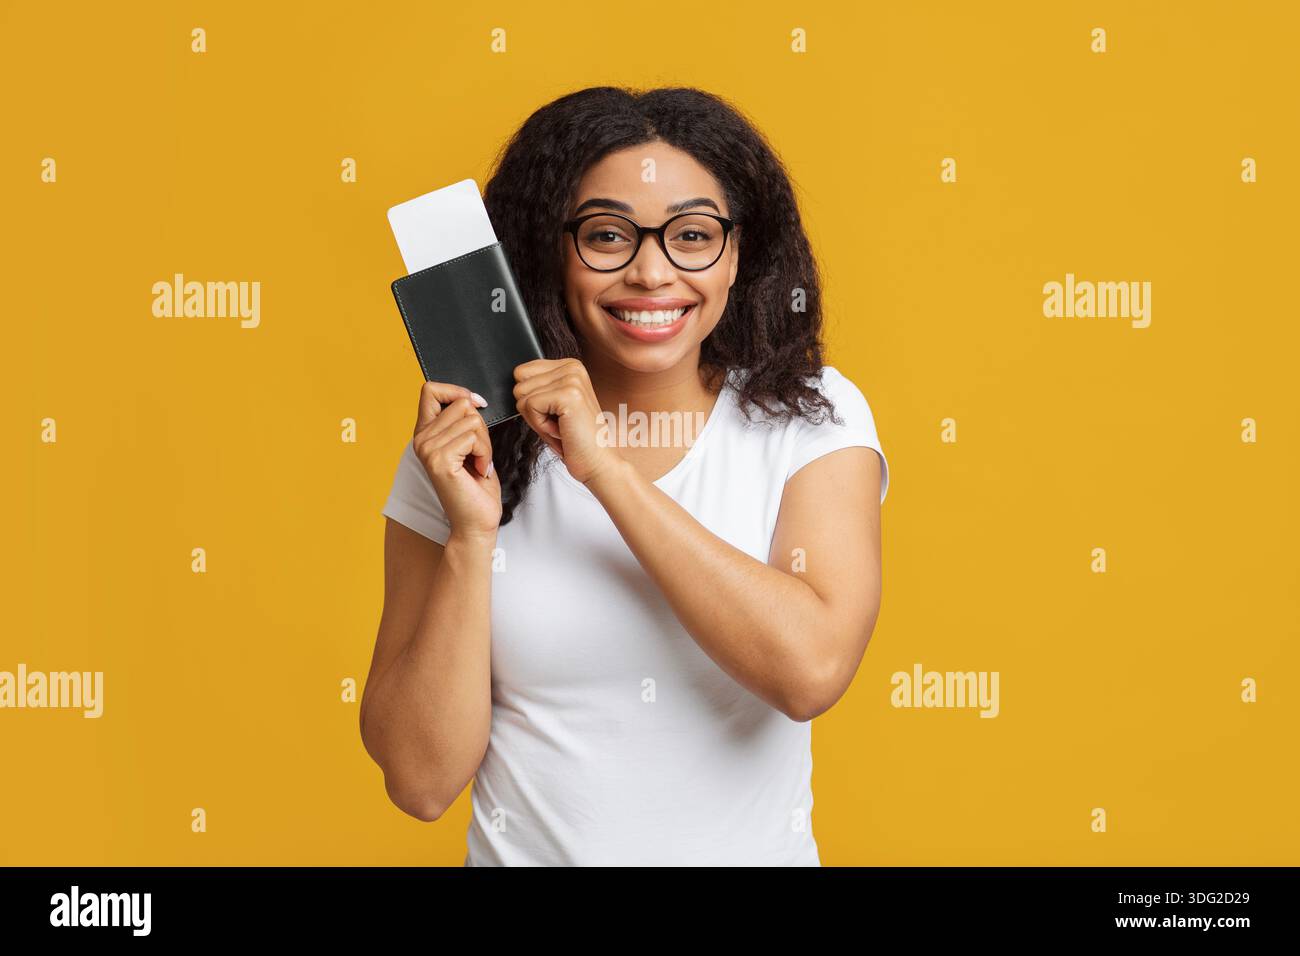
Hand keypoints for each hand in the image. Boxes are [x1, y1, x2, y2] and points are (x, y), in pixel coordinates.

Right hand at [411, 381, 500, 539]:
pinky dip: (485, 453)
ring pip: (471, 421)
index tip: (476, 404)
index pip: (430, 390)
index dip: (457, 391)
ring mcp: (427, 449)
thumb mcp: (470, 444)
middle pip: (461, 405)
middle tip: (478, 454)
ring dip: (485, 444)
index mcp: (425, 432)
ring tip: (478, 464)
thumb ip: (463, 421)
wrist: (476, 522)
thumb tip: (471, 398)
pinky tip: (479, 470)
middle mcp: (421, 439)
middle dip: (480, 427)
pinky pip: (473, 438)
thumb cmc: (476, 486)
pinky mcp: (439, 460)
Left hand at [513, 358, 623, 484]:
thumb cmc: (573, 439)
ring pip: (522, 396)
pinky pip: (530, 406)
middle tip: (557, 423)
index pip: (521, 372)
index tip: (553, 414)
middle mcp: (572, 367)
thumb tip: (514, 382)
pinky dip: (541, 426)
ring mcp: (572, 379)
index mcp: (569, 366)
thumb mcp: (552, 406)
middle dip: (532, 411)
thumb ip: (537, 387)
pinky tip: (561, 431)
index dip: (530, 400)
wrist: (597, 462)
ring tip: (561, 427)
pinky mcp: (568, 394)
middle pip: (519, 384)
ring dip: (537, 420)